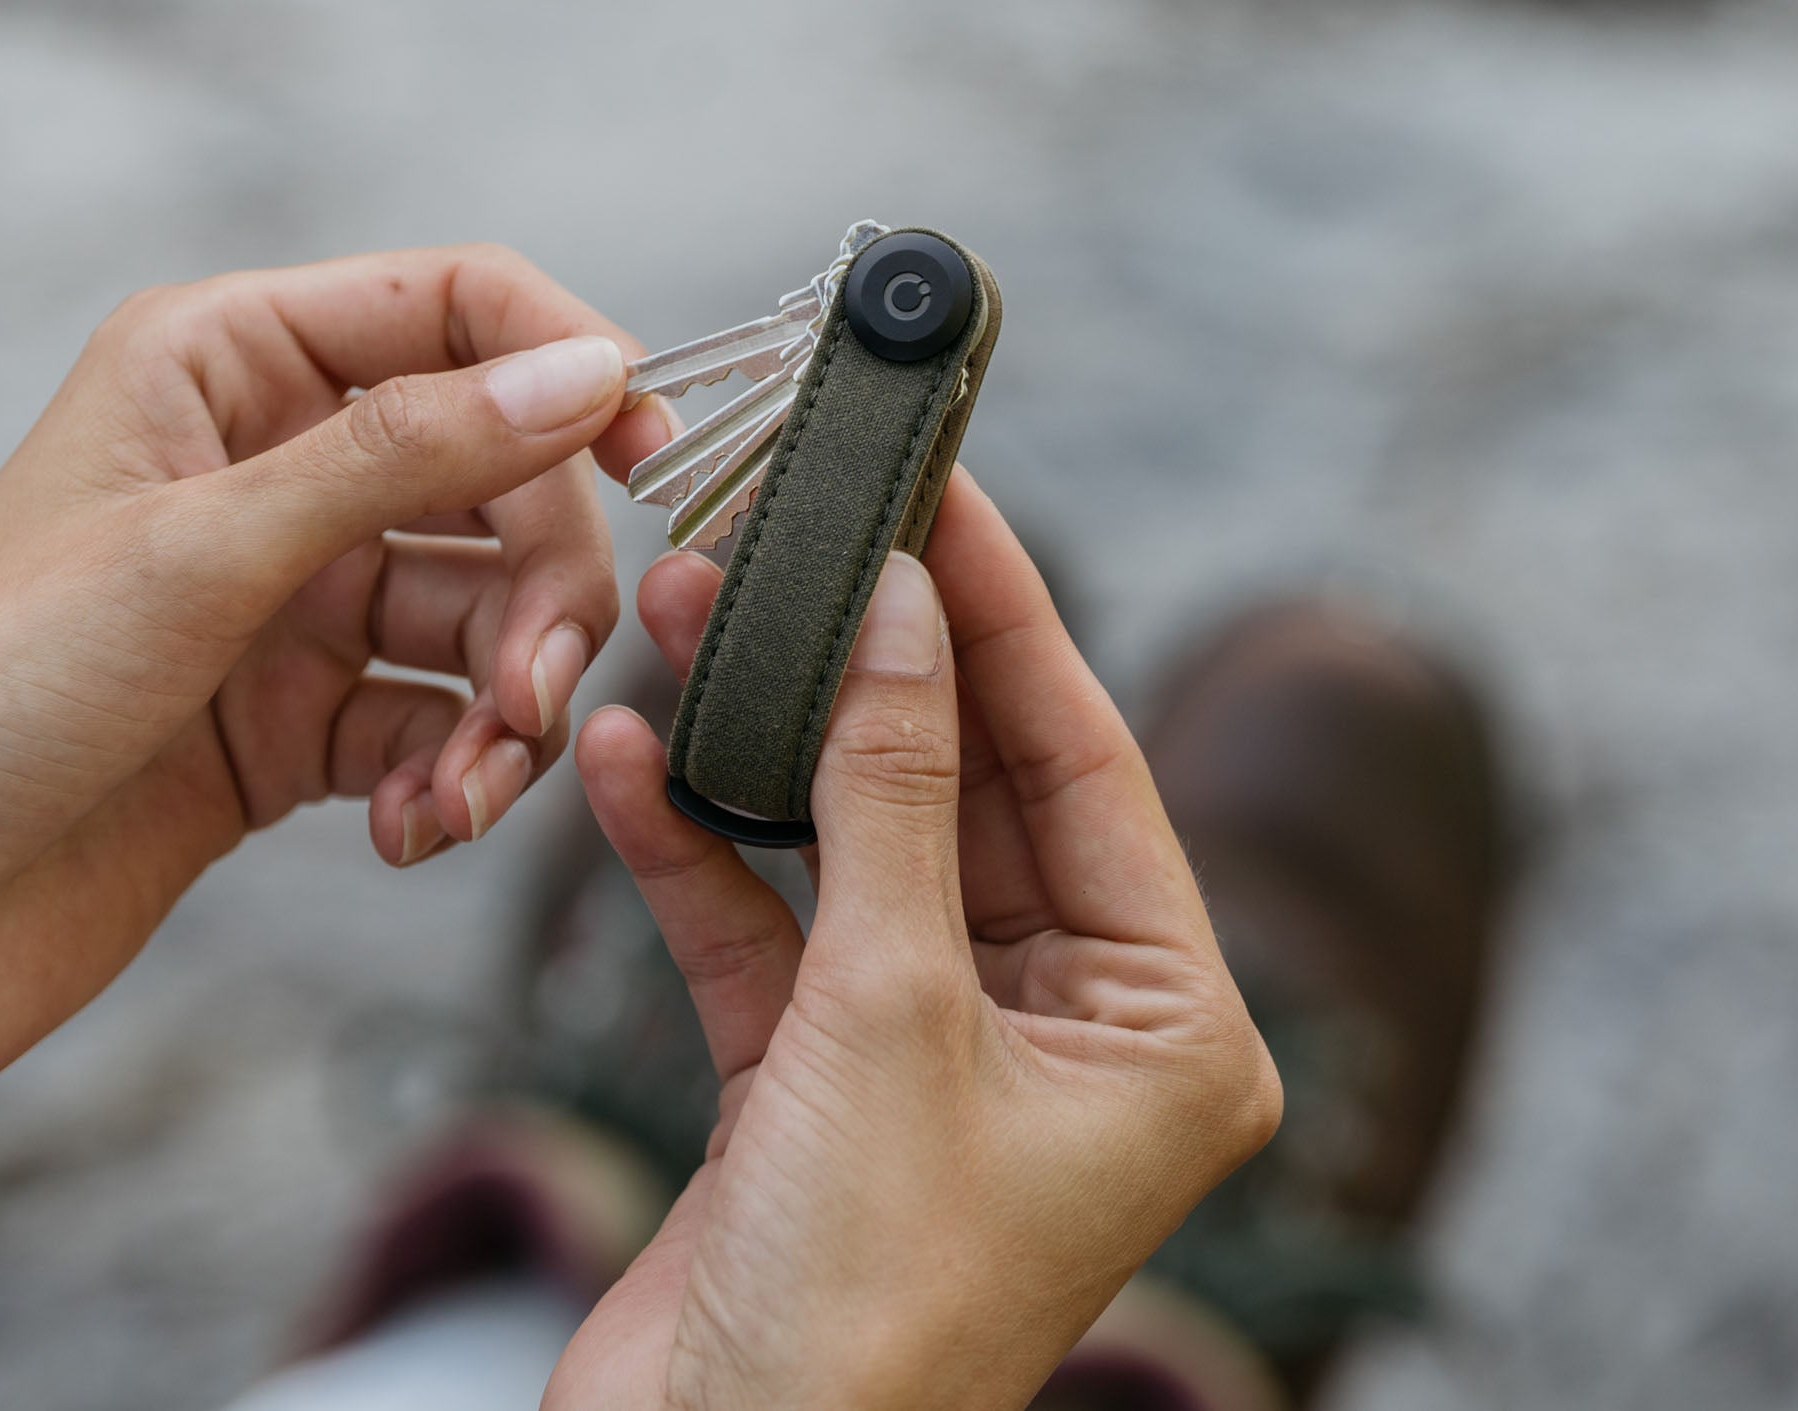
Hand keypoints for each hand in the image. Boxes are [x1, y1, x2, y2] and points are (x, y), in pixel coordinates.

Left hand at [0, 244, 667, 1345]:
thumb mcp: (200, 552)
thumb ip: (404, 455)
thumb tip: (585, 371)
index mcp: (224, 365)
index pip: (455, 310)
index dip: (569, 365)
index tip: (650, 456)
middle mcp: (270, 469)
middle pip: (500, 480)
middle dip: (542, 589)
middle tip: (534, 690)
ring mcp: (289, 601)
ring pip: (484, 619)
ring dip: (507, 709)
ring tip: (465, 792)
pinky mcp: (296, 723)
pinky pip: (439, 724)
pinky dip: (452, 778)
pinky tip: (407, 832)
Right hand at [551, 471, 1281, 1409]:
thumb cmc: (858, 1309)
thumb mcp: (888, 1017)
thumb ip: (889, 798)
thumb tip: (900, 611)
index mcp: (1167, 1032)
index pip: (1090, 768)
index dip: (1008, 617)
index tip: (944, 489)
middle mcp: (1072, 1035)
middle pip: (970, 791)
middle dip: (870, 666)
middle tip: (800, 526)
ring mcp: (942, 1055)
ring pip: (857, 849)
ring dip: (769, 741)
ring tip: (687, 607)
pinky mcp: (821, 1085)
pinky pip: (768, 932)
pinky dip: (700, 853)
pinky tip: (630, 757)